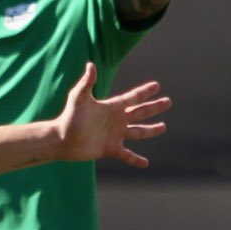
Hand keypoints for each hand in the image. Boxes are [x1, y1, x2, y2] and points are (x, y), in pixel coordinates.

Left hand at [53, 63, 169, 167]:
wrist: (61, 139)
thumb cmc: (69, 117)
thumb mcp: (78, 98)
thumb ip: (86, 82)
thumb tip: (90, 65)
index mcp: (112, 107)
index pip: (133, 97)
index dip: (145, 92)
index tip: (157, 86)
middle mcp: (116, 120)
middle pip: (140, 112)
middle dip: (154, 107)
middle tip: (168, 102)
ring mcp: (115, 135)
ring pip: (138, 132)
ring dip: (151, 130)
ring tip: (163, 127)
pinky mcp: (110, 149)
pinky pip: (127, 155)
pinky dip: (136, 160)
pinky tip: (146, 164)